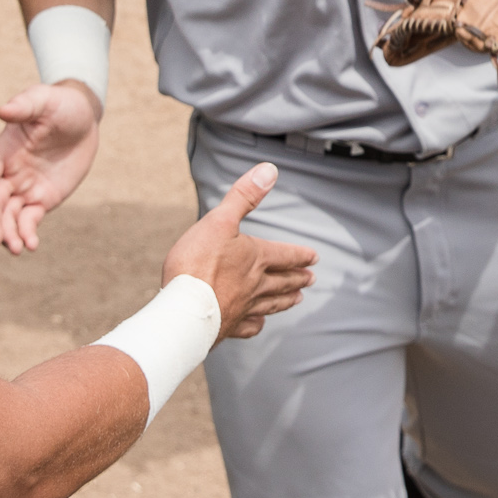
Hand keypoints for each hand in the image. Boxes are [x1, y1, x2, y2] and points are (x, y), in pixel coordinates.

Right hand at [0, 80, 102, 253]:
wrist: (83, 118)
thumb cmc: (60, 104)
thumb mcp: (44, 100)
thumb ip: (24, 106)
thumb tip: (2, 111)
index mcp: (2, 151)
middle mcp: (8, 173)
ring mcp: (24, 188)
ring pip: (7, 217)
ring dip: (7, 233)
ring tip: (16, 248)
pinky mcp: (42, 200)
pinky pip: (29, 220)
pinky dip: (27, 233)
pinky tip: (32, 244)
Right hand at [161, 163, 318, 340]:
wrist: (183, 309)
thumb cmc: (197, 262)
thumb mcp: (220, 220)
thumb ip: (244, 196)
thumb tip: (269, 171)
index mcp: (255, 258)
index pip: (285, 255)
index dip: (300, 255)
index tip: (313, 258)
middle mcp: (255, 285)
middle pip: (282, 281)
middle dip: (297, 278)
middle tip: (311, 280)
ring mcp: (243, 307)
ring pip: (271, 304)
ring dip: (285, 300)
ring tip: (297, 299)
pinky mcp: (228, 326)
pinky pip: (249, 326)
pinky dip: (257, 324)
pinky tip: (259, 323)